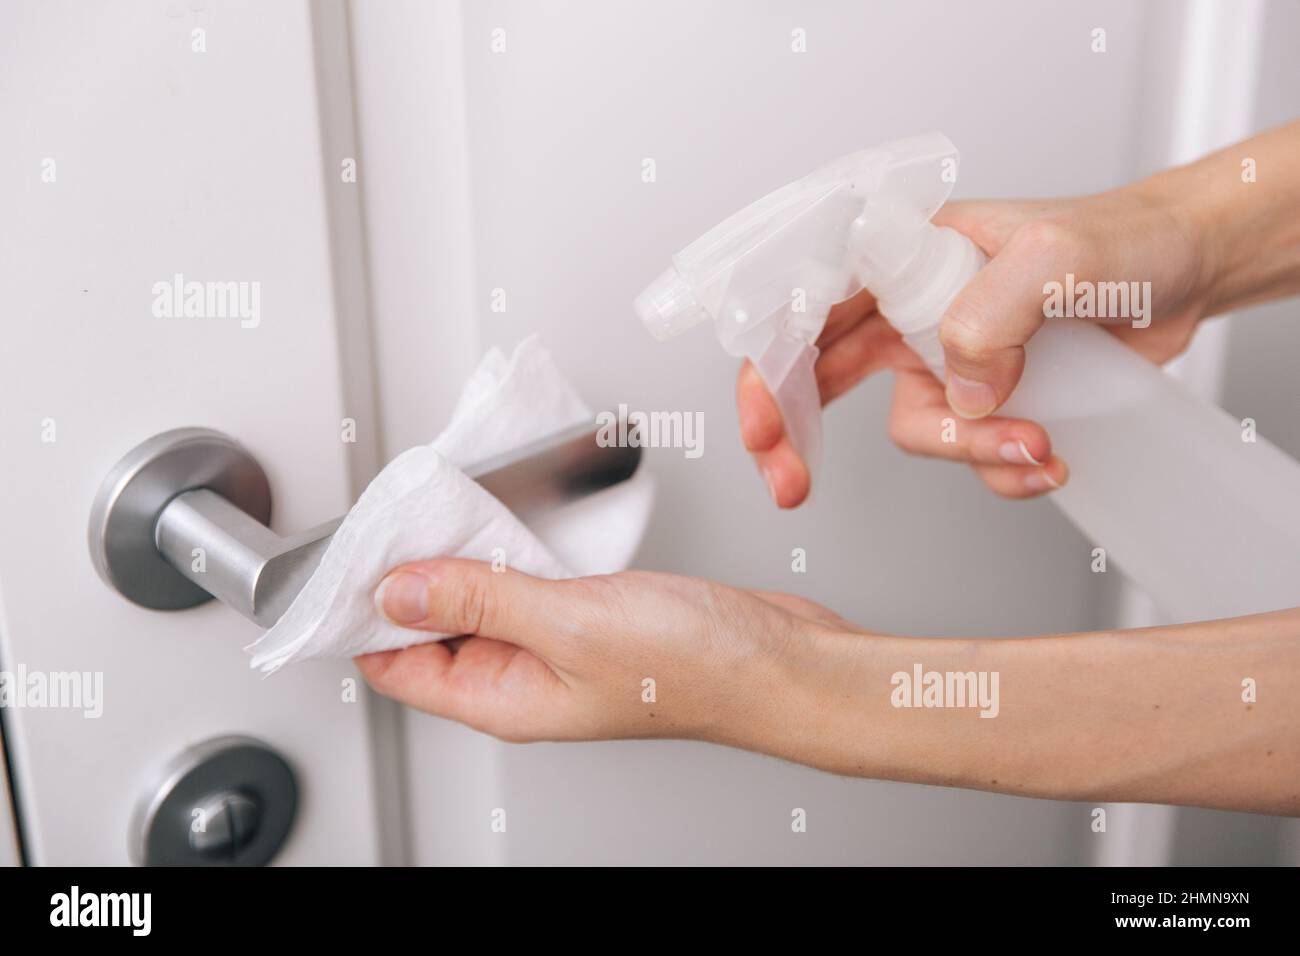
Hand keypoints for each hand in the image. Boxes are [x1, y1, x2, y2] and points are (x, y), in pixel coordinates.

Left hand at [355, 558, 855, 745]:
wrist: (779, 661)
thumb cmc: (697, 666)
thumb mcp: (569, 623)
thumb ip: (480, 599)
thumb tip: (398, 588)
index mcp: (504, 699)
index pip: (398, 665)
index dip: (362, 615)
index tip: (347, 561)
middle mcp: (524, 678)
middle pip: (433, 630)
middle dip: (407, 577)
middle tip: (394, 518)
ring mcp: (558, 647)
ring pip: (481, 600)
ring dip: (460, 559)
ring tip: (441, 512)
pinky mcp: (591, 616)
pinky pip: (527, 583)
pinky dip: (509, 552)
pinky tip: (505, 521)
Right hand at [738, 185, 1212, 507]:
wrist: (1188, 274)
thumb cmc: (1123, 239)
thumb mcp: (1057, 255)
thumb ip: (989, 311)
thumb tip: (958, 388)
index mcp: (902, 251)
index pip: (805, 303)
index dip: (768, 364)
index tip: (763, 425)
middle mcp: (908, 303)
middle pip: (816, 373)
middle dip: (797, 432)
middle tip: (790, 484)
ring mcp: (942, 355)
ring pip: (911, 427)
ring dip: (966, 452)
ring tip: (1036, 443)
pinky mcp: (982, 398)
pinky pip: (965, 454)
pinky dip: (1002, 469)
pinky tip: (1050, 453)